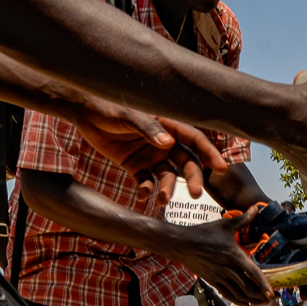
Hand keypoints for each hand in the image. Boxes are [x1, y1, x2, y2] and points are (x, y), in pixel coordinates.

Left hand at [69, 96, 231, 200]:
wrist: (85, 112)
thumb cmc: (108, 105)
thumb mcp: (128, 115)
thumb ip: (148, 128)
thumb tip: (168, 144)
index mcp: (167, 124)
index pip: (194, 139)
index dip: (209, 153)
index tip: (221, 168)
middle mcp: (163, 142)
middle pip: (185, 162)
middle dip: (192, 178)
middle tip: (195, 194)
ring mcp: (150, 155)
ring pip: (167, 175)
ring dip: (167, 188)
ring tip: (162, 200)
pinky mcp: (135, 166)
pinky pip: (146, 181)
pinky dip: (147, 190)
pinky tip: (143, 196)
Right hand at [167, 211, 272, 304]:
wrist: (182, 244)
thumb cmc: (204, 233)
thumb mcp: (225, 224)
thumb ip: (243, 219)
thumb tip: (257, 208)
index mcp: (234, 255)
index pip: (252, 272)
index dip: (263, 284)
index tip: (271, 293)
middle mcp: (228, 269)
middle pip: (248, 287)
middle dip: (262, 295)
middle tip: (274, 298)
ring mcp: (219, 277)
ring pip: (239, 293)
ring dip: (252, 299)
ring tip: (263, 302)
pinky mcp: (212, 281)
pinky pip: (227, 294)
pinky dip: (238, 300)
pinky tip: (246, 303)